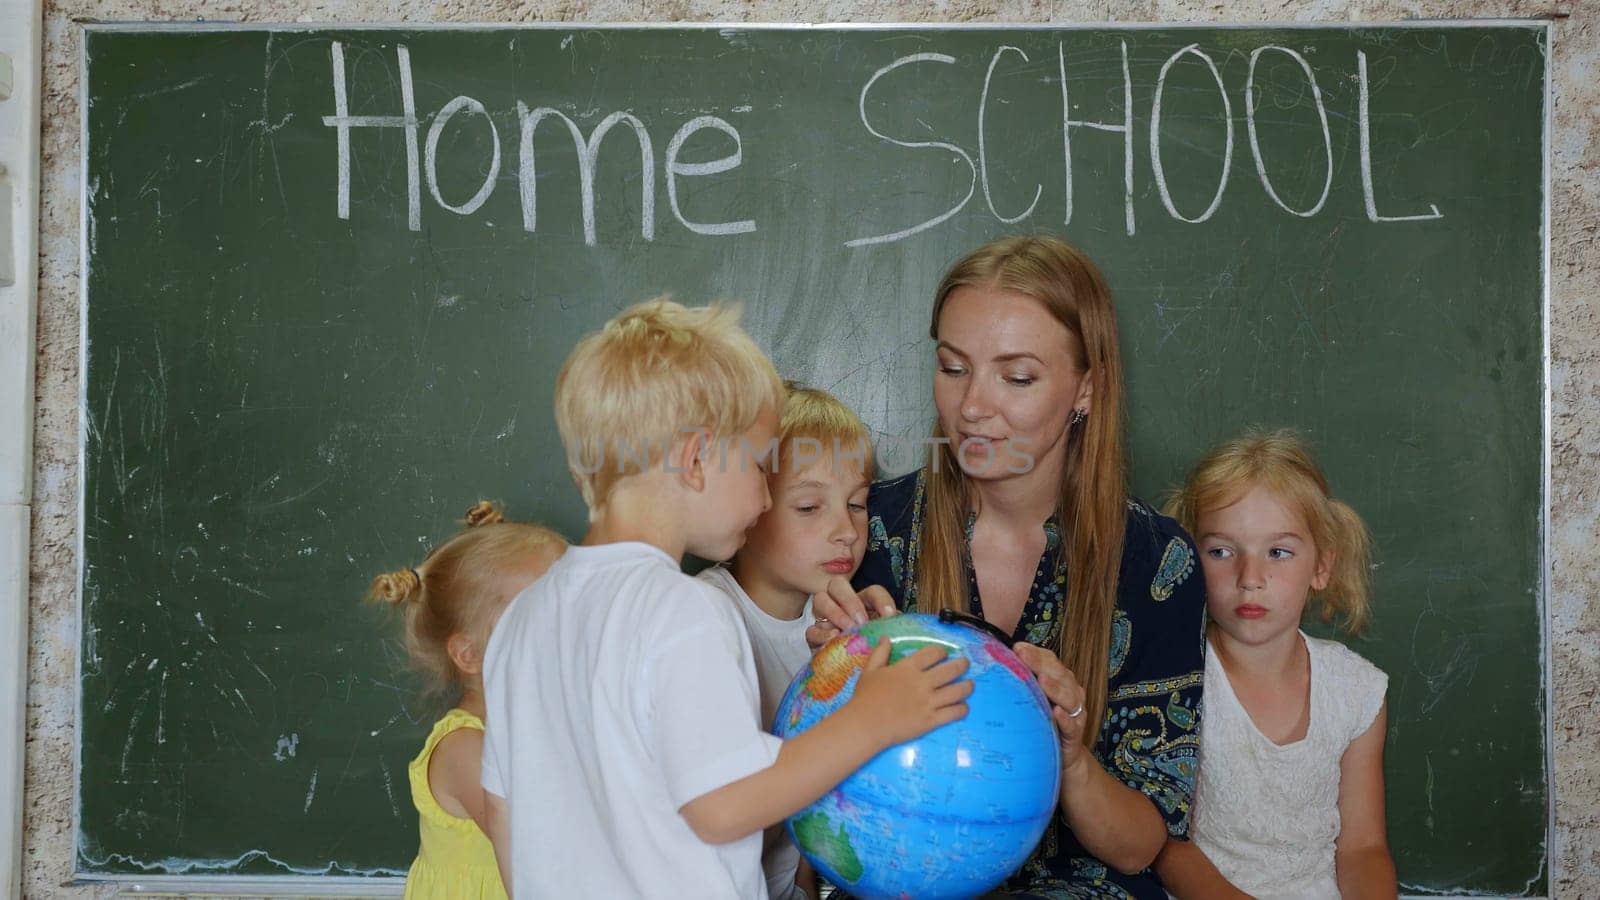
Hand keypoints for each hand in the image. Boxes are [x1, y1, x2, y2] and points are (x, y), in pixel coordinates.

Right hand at [805, 578, 898, 649]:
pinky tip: (833, 640)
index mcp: (864, 603)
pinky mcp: (814, 637)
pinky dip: (822, 634)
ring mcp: (825, 618)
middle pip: (837, 585)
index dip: (881, 600)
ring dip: (835, 613)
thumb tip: (898, 624)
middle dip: (850, 601)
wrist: (851, 673)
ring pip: (820, 600)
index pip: (872, 591)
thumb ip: (890, 630)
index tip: (889, 615)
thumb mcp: (883, 640)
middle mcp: (841, 604)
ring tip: (847, 629)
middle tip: (861, 621)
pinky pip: (811, 629)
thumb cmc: (870, 652)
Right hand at [845, 639, 971, 744]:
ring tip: (970, 685)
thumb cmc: (865, 697)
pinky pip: (954, 713)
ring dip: (967, 686)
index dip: (942, 652)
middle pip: (952, 669)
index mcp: (908, 668)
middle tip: (965, 664)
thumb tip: (886, 638)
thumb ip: (880, 653)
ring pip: (958, 691)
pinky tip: (963, 707)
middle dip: (962, 665)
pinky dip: (962, 709)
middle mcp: (922, 682)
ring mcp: (929, 702)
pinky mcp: (931, 720)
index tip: (944, 654)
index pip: (933, 653)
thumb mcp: (869, 671)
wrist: (865, 725)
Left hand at [1014, 643, 1090, 776]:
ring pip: (1068, 697)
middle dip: (1040, 664)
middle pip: (1059, 674)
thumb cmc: (1045, 721)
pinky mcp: (1075, 733)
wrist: (1065, 755)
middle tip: (1023, 655)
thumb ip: (1023, 682)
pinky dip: (1065, 718)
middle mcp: (1071, 692)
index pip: (1050, 661)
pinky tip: (1056, 713)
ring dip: (1055, 688)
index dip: (1035, 653)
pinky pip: (1071, 725)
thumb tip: (996, 663)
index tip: (1017, 648)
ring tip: (1042, 680)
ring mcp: (1075, 712)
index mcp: (1061, 680)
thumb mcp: (1034, 699)